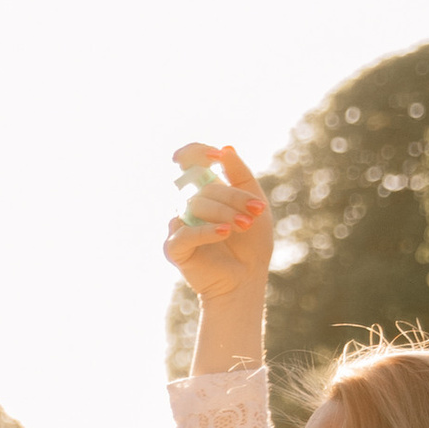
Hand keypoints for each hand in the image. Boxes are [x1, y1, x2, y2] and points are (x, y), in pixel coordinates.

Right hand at [164, 141, 272, 298]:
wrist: (246, 279)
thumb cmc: (251, 243)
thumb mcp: (254, 202)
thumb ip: (240, 175)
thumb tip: (225, 149)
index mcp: (206, 192)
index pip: (190, 162)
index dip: (196, 152)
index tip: (215, 155)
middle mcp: (188, 205)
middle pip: (204, 187)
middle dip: (233, 198)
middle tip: (253, 215)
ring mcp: (179, 226)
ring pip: (195, 206)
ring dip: (224, 214)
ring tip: (243, 228)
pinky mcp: (174, 248)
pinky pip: (184, 233)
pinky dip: (206, 231)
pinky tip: (224, 233)